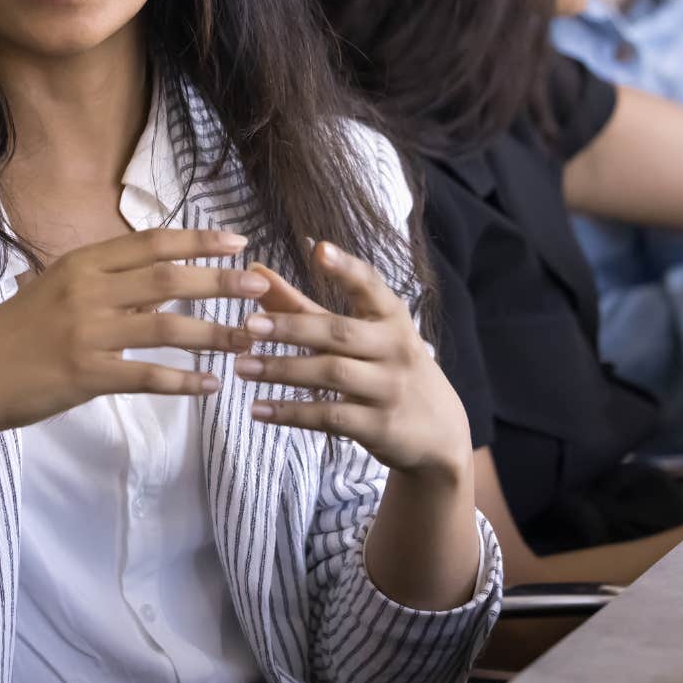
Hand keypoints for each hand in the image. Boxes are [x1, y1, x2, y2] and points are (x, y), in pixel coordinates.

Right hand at [0, 228, 264, 437]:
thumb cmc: (10, 335)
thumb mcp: (52, 291)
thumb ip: (102, 283)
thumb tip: (158, 279)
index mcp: (80, 264)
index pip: (151, 243)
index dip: (199, 240)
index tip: (239, 241)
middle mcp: (86, 291)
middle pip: (168, 278)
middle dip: (221, 280)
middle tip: (262, 285)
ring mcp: (87, 333)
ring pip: (167, 326)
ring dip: (215, 332)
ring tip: (250, 338)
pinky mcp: (85, 375)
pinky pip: (148, 375)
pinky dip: (184, 380)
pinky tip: (211, 385)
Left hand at [235, 241, 471, 480]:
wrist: (440, 433)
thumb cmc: (386, 368)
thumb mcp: (359, 334)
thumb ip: (304, 305)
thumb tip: (255, 272)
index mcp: (391, 317)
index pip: (371, 286)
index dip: (346, 268)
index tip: (319, 249)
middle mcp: (395, 348)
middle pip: (339, 333)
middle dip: (292, 327)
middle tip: (248, 324)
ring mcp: (390, 388)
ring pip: (331, 374)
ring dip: (282, 370)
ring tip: (242, 367)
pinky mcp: (379, 426)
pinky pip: (330, 417)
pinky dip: (291, 412)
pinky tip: (258, 409)